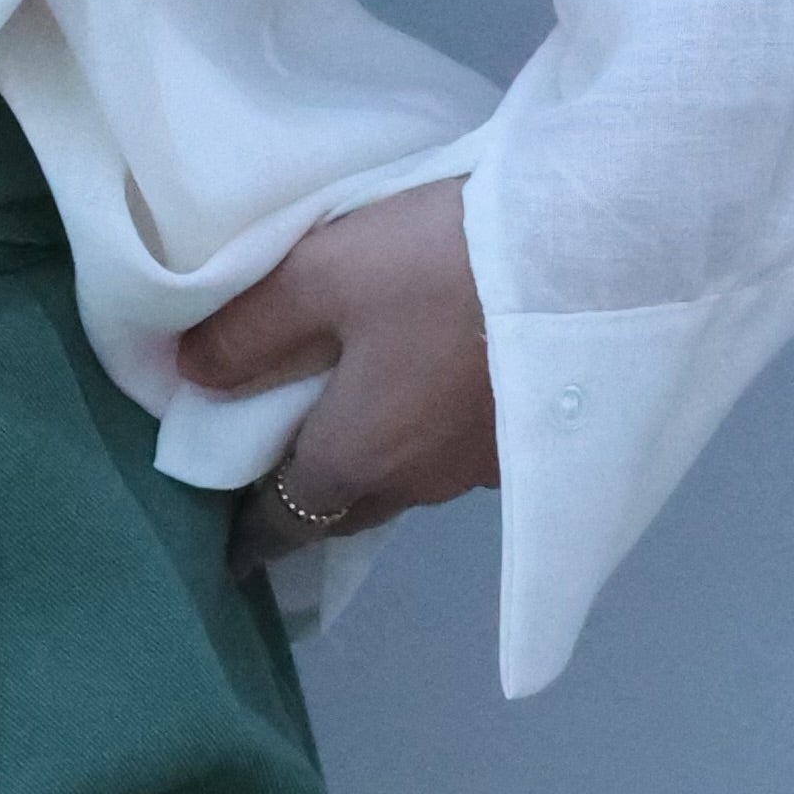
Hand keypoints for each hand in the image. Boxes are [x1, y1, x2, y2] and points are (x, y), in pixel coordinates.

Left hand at [177, 175, 496, 578]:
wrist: (600, 253)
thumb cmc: (441, 263)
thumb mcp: (321, 273)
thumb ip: (249, 331)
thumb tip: (192, 380)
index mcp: (361, 456)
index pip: (285, 520)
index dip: (248, 530)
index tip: (226, 541)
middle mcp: (423, 483)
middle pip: (348, 510)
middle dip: (309, 504)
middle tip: (278, 468)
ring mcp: (488, 469)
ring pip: (408, 483)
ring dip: (374, 465)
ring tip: (354, 414)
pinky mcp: (536, 440)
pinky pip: (457, 456)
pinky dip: (428, 437)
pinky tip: (430, 393)